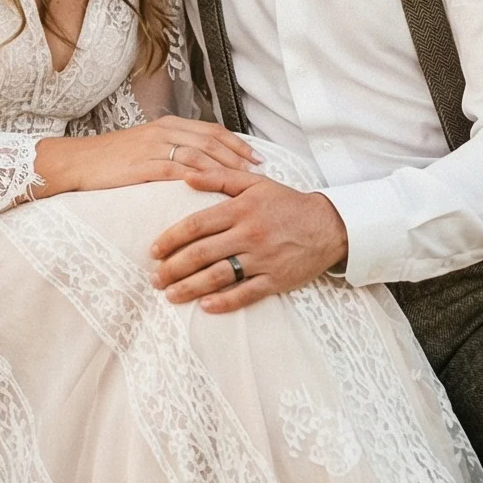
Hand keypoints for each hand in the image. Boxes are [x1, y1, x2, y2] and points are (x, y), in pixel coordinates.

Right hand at [33, 115, 255, 196]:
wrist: (77, 162)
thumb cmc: (110, 159)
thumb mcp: (144, 147)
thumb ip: (171, 150)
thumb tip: (197, 163)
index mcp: (167, 125)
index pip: (212, 131)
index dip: (237, 144)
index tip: (257, 157)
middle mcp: (164, 131)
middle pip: (212, 141)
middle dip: (239, 156)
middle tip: (260, 171)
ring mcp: (154, 147)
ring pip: (199, 155)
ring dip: (225, 169)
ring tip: (244, 183)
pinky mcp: (144, 166)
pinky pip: (178, 171)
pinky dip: (199, 179)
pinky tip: (214, 191)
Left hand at [149, 169, 347, 311]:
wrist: (329, 225)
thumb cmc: (288, 203)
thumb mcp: (255, 183)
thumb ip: (219, 177)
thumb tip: (186, 176)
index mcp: (241, 209)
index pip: (196, 224)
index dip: (171, 238)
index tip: (153, 250)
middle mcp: (249, 234)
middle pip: (201, 253)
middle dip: (173, 267)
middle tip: (154, 278)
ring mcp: (262, 259)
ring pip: (219, 276)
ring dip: (190, 287)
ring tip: (170, 295)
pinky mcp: (276, 280)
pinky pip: (246, 294)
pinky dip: (224, 302)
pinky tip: (205, 306)